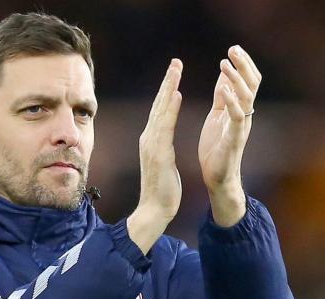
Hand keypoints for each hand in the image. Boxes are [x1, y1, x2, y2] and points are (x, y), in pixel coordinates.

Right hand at [128, 59, 183, 253]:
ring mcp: (151, 145)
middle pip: (158, 104)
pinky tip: (176, 95)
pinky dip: (169, 109)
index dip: (167, 91)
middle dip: (167, 82)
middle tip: (176, 61)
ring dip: (168, 87)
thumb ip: (162, 149)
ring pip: (160, 110)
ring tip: (176, 69)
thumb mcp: (163, 164)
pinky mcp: (157, 153)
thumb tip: (163, 141)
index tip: (174, 74)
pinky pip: (165, 126)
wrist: (154, 210)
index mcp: (151, 141)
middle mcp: (148, 139)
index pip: (160, 111)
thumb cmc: (161, 191)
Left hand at [198, 46, 260, 224]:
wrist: (217, 178)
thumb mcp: (218, 116)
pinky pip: (238, 117)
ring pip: (246, 97)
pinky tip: (224, 90)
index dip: (243, 64)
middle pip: (251, 84)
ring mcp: (241, 127)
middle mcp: (245, 115)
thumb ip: (222, 97)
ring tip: (224, 64)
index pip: (247, 81)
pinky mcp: (234, 139)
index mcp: (239, 109)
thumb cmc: (216, 149)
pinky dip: (232, 101)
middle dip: (243, 65)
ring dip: (235, 78)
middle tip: (233, 49)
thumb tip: (225, 75)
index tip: (233, 49)